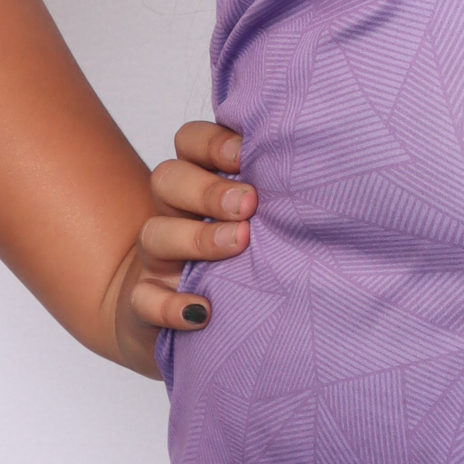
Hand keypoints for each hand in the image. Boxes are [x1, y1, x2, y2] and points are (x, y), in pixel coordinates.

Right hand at [107, 122, 256, 374]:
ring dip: (197, 238)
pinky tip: (202, 311)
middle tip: (249, 203)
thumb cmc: (248, 256)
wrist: (198, 321)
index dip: (212, 142)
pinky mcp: (145, 302)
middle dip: (209, 189)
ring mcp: (157, 259)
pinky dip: (170, 306)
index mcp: (201, 181)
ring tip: (239, 244)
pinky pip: (143, 300)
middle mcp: (174, 213)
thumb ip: (278, 193)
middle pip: (168, 180)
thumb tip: (320, 173)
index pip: (190, 142)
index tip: (248, 154)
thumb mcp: (262, 218)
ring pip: (154, 234)